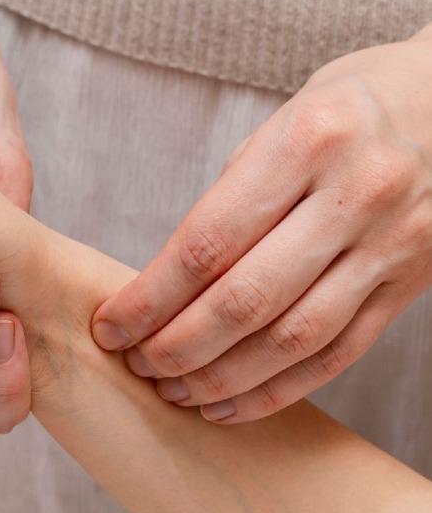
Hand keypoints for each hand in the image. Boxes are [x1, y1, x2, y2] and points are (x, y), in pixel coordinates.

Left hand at [91, 27, 431, 423]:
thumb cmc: (349, 107)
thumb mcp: (283, 120)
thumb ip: (232, 196)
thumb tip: (167, 281)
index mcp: (308, 140)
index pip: (208, 242)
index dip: (151, 297)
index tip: (110, 326)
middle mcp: (356, 194)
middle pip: (247, 300)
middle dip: (178, 347)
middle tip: (138, 366)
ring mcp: (392, 246)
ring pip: (293, 340)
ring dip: (223, 379)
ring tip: (175, 393)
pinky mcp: (410, 285)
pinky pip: (338, 355)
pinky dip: (278, 390)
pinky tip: (231, 406)